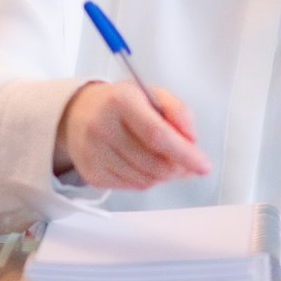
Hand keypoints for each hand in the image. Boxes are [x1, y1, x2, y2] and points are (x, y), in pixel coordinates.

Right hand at [53, 82, 209, 190]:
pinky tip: (143, 163)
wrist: (77, 114)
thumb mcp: (151, 93)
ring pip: (146, 180)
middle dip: (179, 168)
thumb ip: (178, 111)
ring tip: (163, 159)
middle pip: (154, 163)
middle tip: (188, 163)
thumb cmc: (121, 104)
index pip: (157, 135)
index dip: (184, 153)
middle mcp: (102, 127)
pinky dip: (147, 179)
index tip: (203, 165)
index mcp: (120, 101)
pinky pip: (133, 187)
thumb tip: (191, 141)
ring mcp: (94, 153)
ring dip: (164, 175)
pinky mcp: (92, 173)